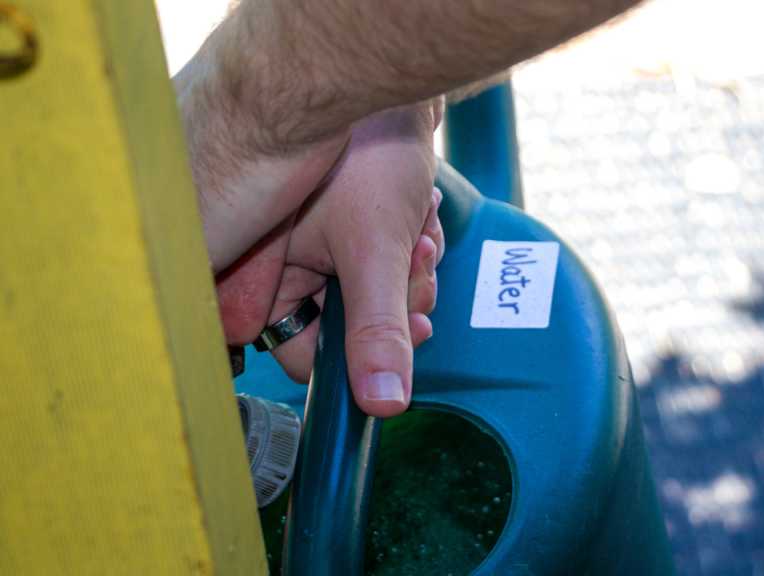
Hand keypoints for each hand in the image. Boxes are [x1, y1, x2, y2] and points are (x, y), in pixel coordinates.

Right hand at [215, 101, 444, 416]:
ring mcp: (315, 246)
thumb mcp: (374, 253)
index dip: (355, 355)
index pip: (300, 354)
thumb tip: (381, 403)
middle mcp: (281, 264)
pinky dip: (406, 248)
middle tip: (413, 267)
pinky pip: (382, 265)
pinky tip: (417, 218)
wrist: (396, 90)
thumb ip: (376, 331)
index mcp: (263, 275)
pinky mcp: (346, 228)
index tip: (400, 337)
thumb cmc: (367, 154)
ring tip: (414, 232)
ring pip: (372, 297)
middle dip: (392, 300)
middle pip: (346, 326)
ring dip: (406, 272)